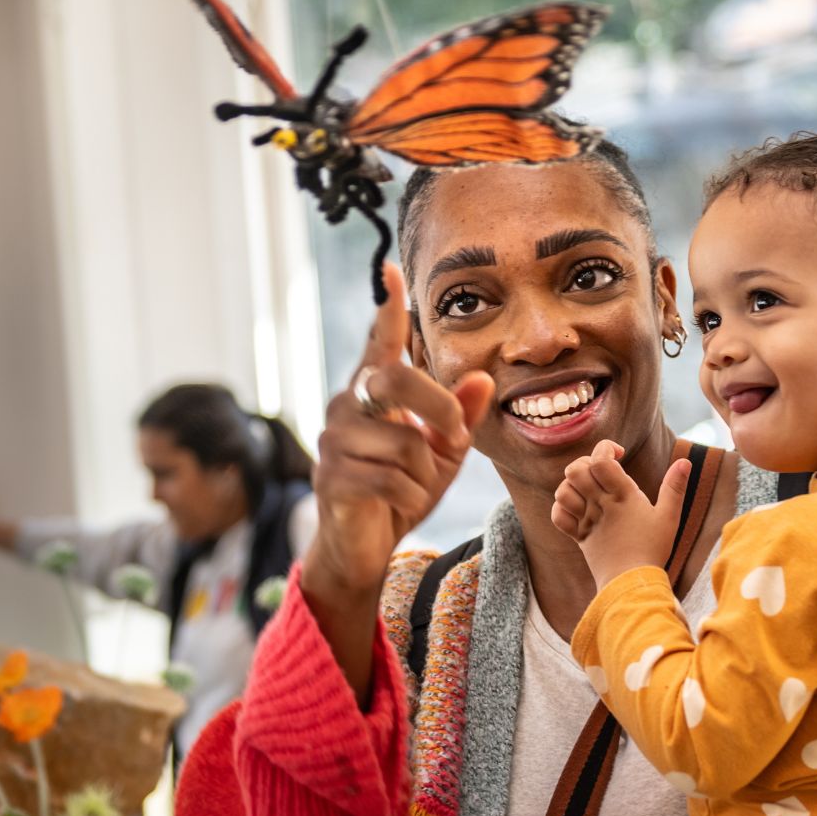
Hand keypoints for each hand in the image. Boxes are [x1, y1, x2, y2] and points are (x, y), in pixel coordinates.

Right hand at [302, 263, 494, 693]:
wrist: (364, 546)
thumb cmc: (400, 489)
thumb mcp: (441, 451)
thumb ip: (461, 416)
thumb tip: (484, 378)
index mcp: (374, 392)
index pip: (381, 341)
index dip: (388, 307)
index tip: (392, 269)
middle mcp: (348, 404)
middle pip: (396, 379)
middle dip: (438, 407)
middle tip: (453, 436)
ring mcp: (334, 439)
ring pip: (405, 441)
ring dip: (423, 472)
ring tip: (411, 484)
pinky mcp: (331, 476)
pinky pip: (393, 479)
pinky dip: (410, 496)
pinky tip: (399, 503)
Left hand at [551, 440, 689, 587]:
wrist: (632, 582)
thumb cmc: (653, 549)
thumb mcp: (669, 517)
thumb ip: (675, 487)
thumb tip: (684, 461)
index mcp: (622, 495)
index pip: (600, 460)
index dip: (605, 449)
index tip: (618, 455)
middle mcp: (600, 505)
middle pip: (575, 470)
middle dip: (585, 463)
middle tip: (600, 472)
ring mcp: (586, 521)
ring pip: (563, 491)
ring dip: (572, 485)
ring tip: (588, 489)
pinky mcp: (578, 537)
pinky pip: (558, 516)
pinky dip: (562, 508)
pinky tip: (577, 508)